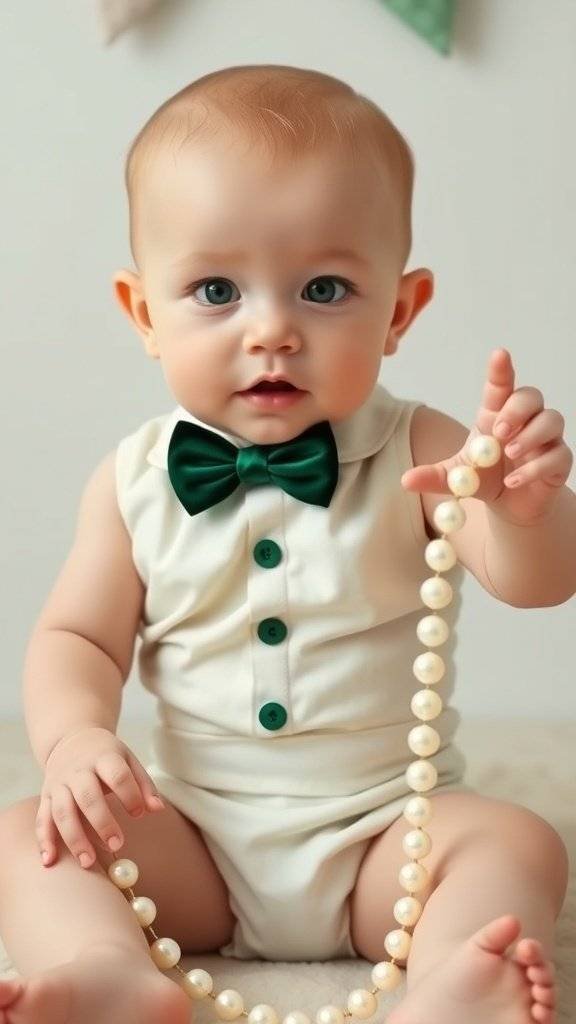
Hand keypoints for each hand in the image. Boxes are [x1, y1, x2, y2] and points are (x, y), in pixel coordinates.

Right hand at [37, 726, 164, 869]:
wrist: (72, 740)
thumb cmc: (106, 755)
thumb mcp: (128, 760)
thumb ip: (144, 784)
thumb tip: (157, 809)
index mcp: (103, 757)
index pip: (117, 776)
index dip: (129, 795)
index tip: (138, 814)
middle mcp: (78, 770)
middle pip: (88, 797)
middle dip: (102, 822)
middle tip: (116, 845)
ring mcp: (59, 783)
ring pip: (63, 812)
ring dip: (74, 838)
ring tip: (89, 862)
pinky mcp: (46, 796)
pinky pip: (42, 819)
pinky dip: (44, 841)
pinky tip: (49, 861)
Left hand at [401, 348, 572, 525]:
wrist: (509, 505)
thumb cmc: (483, 478)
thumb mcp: (456, 476)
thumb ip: (434, 476)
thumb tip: (405, 480)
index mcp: (496, 414)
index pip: (502, 385)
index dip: (501, 369)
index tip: (499, 354)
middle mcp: (525, 420)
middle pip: (531, 396)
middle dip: (516, 409)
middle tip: (499, 430)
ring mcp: (545, 439)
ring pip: (551, 420)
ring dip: (530, 435)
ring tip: (510, 453)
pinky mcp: (559, 461)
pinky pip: (558, 455)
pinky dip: (536, 467)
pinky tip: (514, 480)